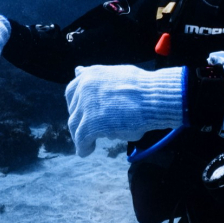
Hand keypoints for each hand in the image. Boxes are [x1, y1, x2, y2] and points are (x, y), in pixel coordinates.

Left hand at [64, 65, 185, 156]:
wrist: (152, 98)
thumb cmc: (141, 87)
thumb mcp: (114, 73)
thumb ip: (95, 77)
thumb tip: (77, 71)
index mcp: (90, 75)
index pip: (71, 92)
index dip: (76, 104)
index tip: (83, 112)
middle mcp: (84, 89)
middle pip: (73, 110)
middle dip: (79, 120)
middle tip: (87, 129)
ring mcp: (86, 106)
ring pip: (75, 125)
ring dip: (80, 135)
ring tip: (87, 143)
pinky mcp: (91, 125)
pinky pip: (81, 139)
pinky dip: (83, 147)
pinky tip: (86, 151)